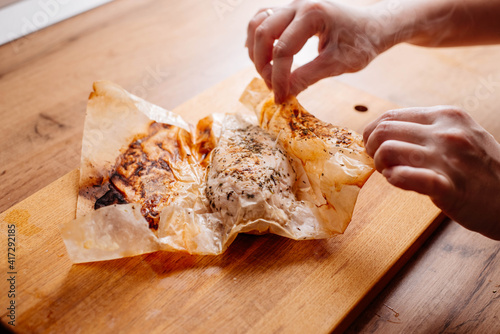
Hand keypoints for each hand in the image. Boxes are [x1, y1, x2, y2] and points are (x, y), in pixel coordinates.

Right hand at [246, 0, 387, 103]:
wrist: (374, 26)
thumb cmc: (362, 43)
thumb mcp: (338, 64)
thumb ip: (308, 77)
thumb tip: (284, 94)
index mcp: (313, 14)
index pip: (283, 49)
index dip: (278, 77)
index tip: (280, 98)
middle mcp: (298, 5)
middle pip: (263, 33)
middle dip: (263, 64)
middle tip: (272, 87)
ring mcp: (292, 6)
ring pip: (258, 24)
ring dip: (256, 51)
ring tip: (266, 73)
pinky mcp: (290, 12)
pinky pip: (263, 20)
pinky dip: (256, 38)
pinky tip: (258, 55)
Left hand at [363, 106, 499, 239]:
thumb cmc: (482, 170)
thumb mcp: (460, 135)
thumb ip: (426, 130)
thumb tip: (383, 132)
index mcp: (446, 115)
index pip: (389, 115)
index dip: (373, 133)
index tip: (375, 147)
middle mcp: (447, 132)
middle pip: (383, 130)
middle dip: (372, 148)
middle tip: (381, 162)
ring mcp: (448, 158)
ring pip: (387, 150)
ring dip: (381, 165)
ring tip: (392, 173)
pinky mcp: (448, 187)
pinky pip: (404, 177)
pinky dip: (395, 179)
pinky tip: (400, 182)